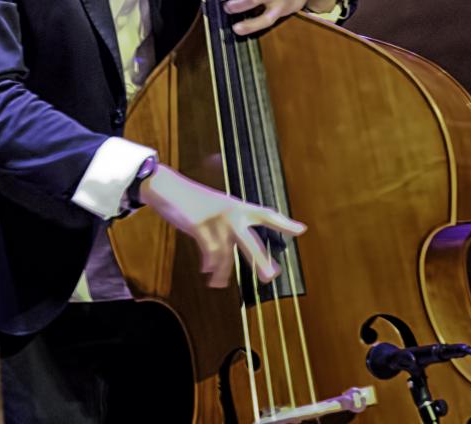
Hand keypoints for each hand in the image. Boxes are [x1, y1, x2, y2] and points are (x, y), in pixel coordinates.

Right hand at [139, 164, 305, 287]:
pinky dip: (209, 265)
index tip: (302, 230)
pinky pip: (209, 253)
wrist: (169, 188)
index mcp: (238, 206)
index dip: (284, 223)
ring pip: (226, 254)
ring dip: (222, 272)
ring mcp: (216, 220)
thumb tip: (239, 253)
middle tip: (270, 277)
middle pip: (250, 241)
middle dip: (260, 260)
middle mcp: (231, 212)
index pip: (266, 214)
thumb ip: (231, 226)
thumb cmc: (195, 200)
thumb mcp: (217, 207)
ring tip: (218, 282)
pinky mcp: (199, 226)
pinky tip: (207, 271)